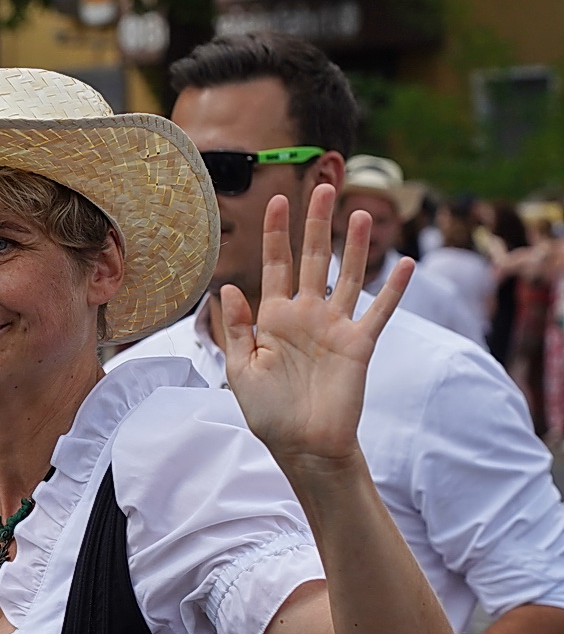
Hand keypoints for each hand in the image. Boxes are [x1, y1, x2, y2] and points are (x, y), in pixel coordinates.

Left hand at [221, 185, 411, 467]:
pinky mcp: (359, 344)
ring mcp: (335, 327)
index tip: (277, 200)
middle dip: (316, 225)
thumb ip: (237, 329)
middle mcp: (307, 316)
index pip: (275, 265)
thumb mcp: (241, 370)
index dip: (276, 233)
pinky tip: (405, 263)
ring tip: (360, 214)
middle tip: (323, 187)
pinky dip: (393, 289)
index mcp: (274, 318)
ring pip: (349, 276)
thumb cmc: (268, 413)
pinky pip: (379, 311)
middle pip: (313, 260)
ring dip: (355, 246)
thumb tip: (228, 288)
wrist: (302, 445)